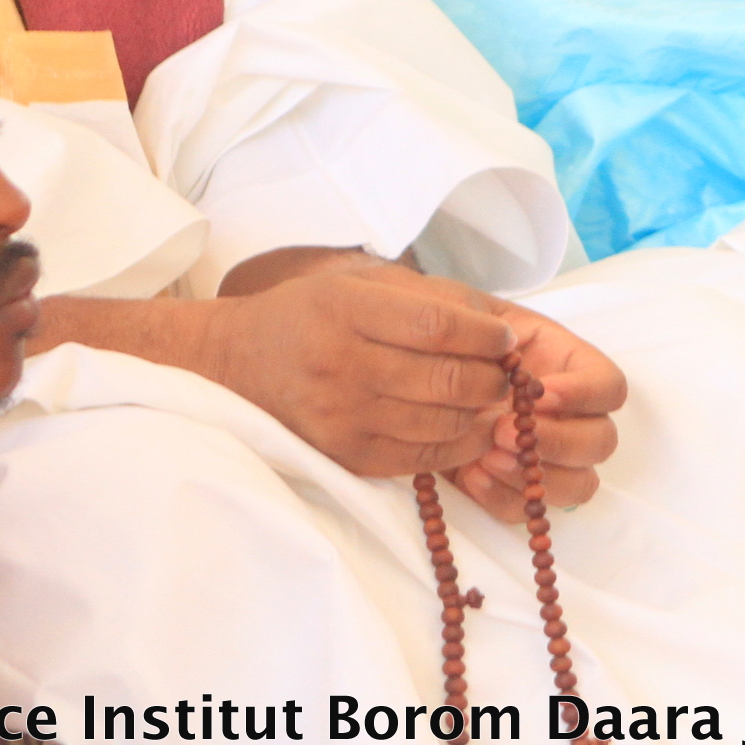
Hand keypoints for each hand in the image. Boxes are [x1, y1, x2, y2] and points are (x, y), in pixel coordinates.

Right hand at [198, 261, 521, 479]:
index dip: (484, 336)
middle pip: (445, 379)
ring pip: (442, 423)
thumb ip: (421, 299)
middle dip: (492, 377)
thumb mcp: (353, 285)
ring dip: (480, 412)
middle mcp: (342, 365)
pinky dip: (457, 445)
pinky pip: (421, 459)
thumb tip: (494, 324)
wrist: (239, 363)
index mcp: (346, 310)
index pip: (437, 326)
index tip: (505, 337)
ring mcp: (343, 418)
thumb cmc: (307, 315)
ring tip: (488, 397)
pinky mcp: (346, 456)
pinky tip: (467, 427)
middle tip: (505, 371)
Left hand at [443, 295, 626, 523]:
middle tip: (504, 431)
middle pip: (601, 442)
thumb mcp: (466, 315)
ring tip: (486, 456)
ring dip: (537, 476)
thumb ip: (489, 330)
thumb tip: (506, 352)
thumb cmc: (443, 336)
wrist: (406, 372)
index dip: (586, 394)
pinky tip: (470, 475)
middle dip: (558, 442)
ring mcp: (545, 456)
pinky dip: (503, 498)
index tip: (542, 393)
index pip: (610, 386)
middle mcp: (567, 415)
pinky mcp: (513, 487)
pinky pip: (527, 509)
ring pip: (578, 485)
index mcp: (566, 366)